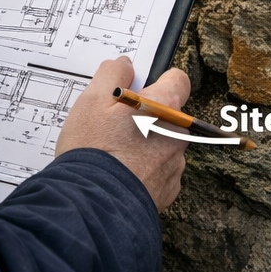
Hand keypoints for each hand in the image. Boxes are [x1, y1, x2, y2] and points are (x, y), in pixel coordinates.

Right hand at [55, 57, 190, 211]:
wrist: (93, 206)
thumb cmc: (94, 150)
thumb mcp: (92, 100)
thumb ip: (112, 74)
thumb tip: (125, 65)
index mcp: (164, 107)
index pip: (178, 80)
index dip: (158, 80)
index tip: (139, 88)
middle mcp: (178, 135)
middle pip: (166, 116)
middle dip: (145, 117)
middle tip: (114, 126)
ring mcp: (174, 165)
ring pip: (161, 145)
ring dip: (144, 146)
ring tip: (113, 154)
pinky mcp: (167, 191)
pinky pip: (158, 173)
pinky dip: (143, 172)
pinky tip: (119, 175)